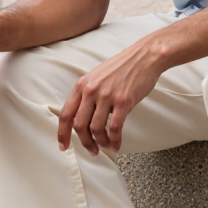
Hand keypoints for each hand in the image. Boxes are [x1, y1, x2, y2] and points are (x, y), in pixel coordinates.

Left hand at [58, 37, 163, 155]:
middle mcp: (91, 91)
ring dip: (100, 142)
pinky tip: (117, 144)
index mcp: (82, 85)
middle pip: (79, 125)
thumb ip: (88, 94)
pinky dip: (115, 140)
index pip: (66, 113)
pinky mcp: (123, 102)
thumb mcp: (97, 77)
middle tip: (91, 149)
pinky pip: (115, 127)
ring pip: (96, 128)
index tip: (64, 145)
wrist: (144, 57)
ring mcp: (107, 96)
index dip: (62, 133)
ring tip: (106, 145)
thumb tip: (86, 116)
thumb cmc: (123, 67)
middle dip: (85, 142)